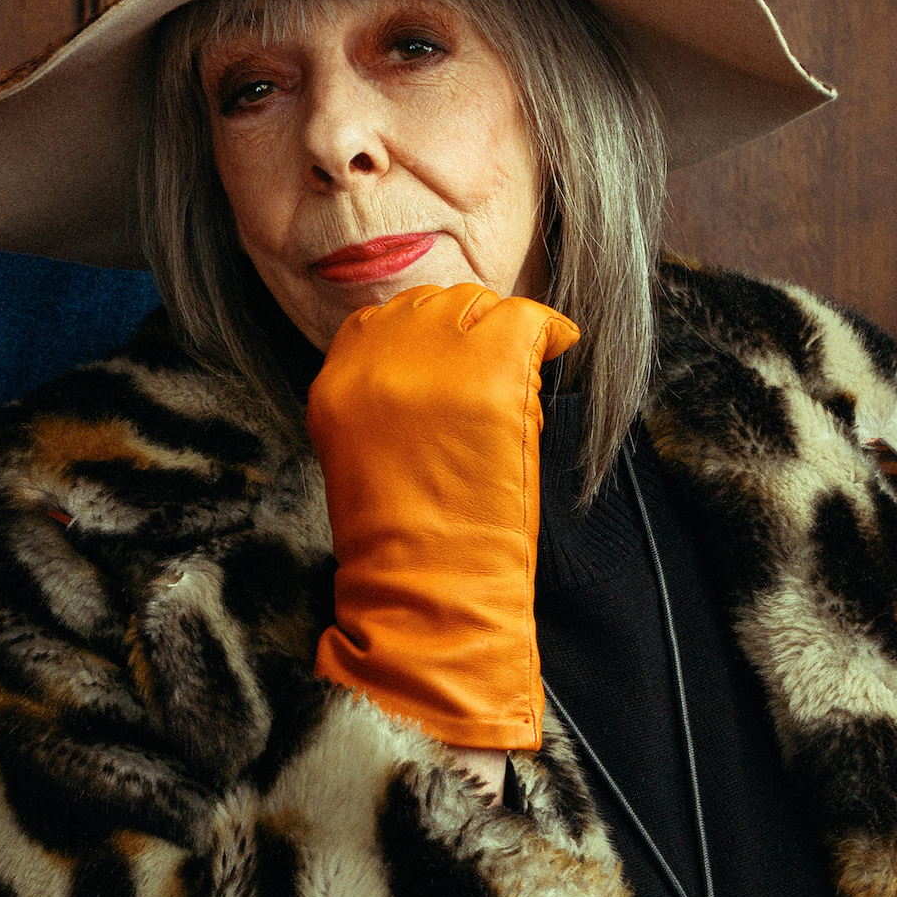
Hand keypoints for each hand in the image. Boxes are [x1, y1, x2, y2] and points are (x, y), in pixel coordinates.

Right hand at [306, 281, 581, 752]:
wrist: (425, 591)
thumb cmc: (402, 546)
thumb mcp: (366, 461)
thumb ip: (385, 406)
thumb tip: (432, 371)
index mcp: (336, 384)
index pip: (381, 320)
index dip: (426, 332)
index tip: (455, 352)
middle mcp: (376, 361)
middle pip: (431, 305)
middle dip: (467, 327)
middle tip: (498, 357)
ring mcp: (434, 365)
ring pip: (478, 306)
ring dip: (504, 330)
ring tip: (526, 360)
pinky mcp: (489, 377)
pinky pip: (529, 320)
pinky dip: (550, 330)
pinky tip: (560, 346)